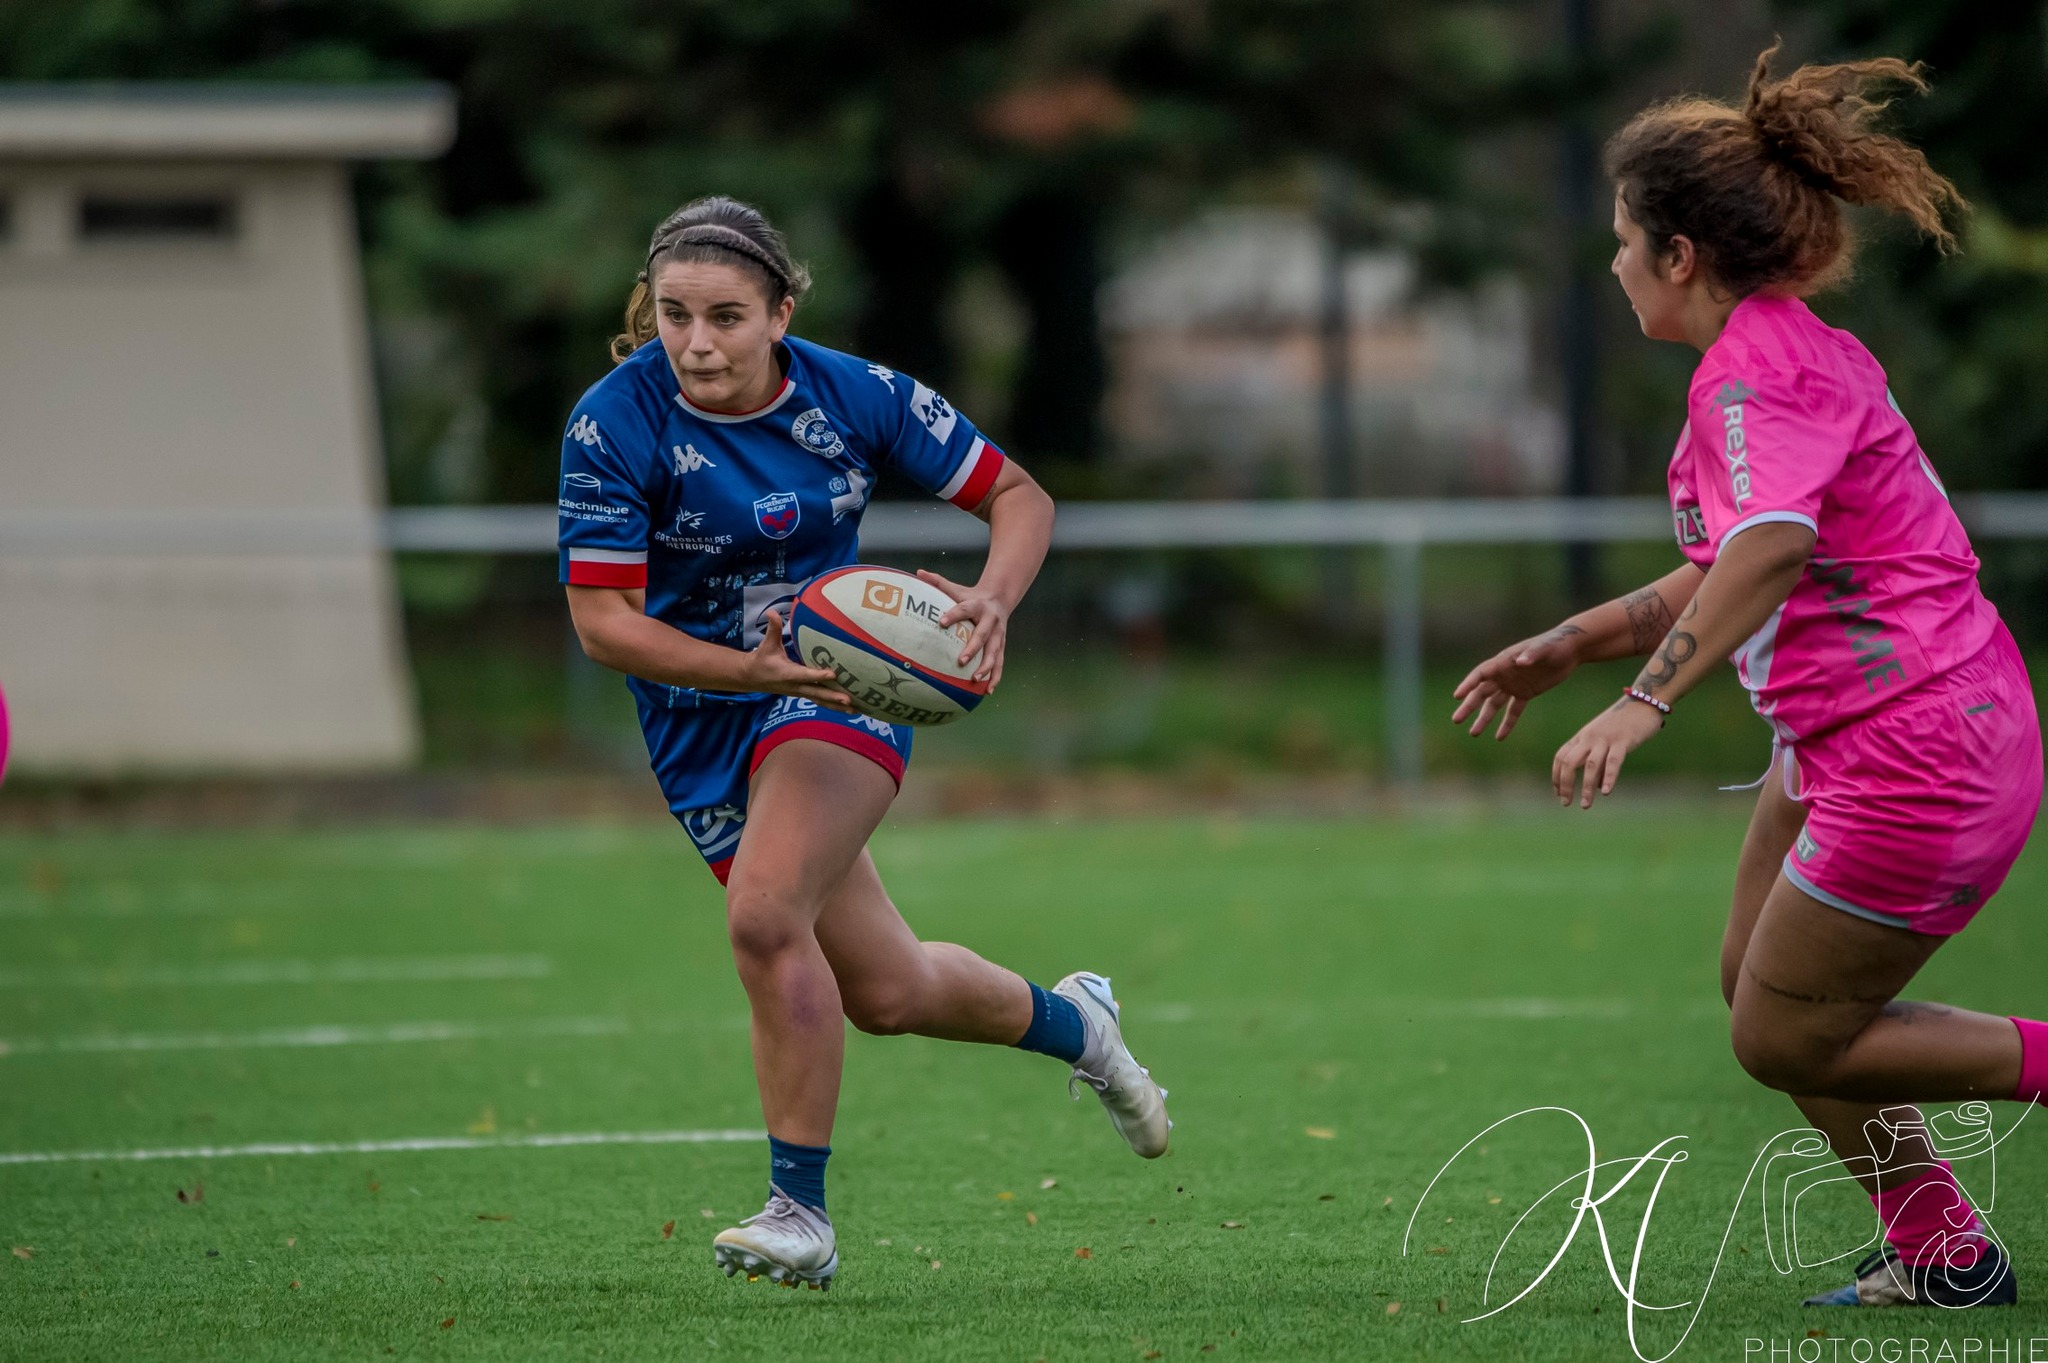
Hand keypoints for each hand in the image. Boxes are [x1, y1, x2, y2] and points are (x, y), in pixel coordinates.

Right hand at [743, 611, 855, 711]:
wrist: (751, 678)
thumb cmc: (761, 659)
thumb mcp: (767, 644)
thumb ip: (772, 629)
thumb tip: (772, 612)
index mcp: (787, 673)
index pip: (805, 675)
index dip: (818, 676)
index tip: (833, 674)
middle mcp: (795, 686)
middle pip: (816, 693)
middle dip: (833, 697)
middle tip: (849, 700)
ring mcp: (800, 692)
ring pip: (820, 701)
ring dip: (837, 706)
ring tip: (855, 710)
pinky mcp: (803, 694)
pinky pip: (819, 701)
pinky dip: (833, 706)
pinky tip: (848, 709)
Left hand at [917, 569, 1009, 687]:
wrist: (999, 598)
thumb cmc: (970, 596)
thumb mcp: (956, 588)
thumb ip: (938, 582)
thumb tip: (918, 572)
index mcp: (978, 605)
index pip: (964, 609)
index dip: (953, 615)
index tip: (941, 622)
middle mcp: (991, 621)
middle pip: (983, 636)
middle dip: (973, 649)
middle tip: (961, 661)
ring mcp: (999, 635)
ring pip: (995, 653)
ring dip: (987, 667)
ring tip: (976, 680)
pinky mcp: (1001, 646)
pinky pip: (1000, 664)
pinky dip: (995, 677)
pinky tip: (988, 691)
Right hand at [1451, 625, 1585, 739]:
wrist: (1570, 649)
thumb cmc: (1555, 644)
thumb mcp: (1544, 648)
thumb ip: (1532, 654)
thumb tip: (1520, 662)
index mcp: (1504, 661)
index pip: (1480, 674)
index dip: (1468, 684)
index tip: (1457, 696)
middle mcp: (1504, 674)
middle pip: (1481, 692)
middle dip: (1469, 706)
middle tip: (1456, 720)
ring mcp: (1513, 685)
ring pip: (1494, 704)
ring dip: (1483, 718)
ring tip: (1474, 733)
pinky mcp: (1526, 693)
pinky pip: (1513, 711)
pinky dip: (1507, 723)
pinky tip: (1500, 737)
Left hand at [1552, 698, 1663, 808]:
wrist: (1643, 702)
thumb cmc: (1623, 723)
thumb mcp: (1604, 739)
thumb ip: (1597, 761)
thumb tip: (1594, 786)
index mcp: (1583, 736)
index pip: (1560, 756)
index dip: (1556, 776)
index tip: (1557, 793)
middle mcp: (1589, 737)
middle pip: (1569, 761)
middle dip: (1565, 784)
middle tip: (1566, 803)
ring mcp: (1605, 738)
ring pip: (1590, 765)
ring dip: (1586, 787)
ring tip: (1585, 805)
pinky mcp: (1623, 740)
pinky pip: (1613, 761)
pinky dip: (1608, 777)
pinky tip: (1606, 792)